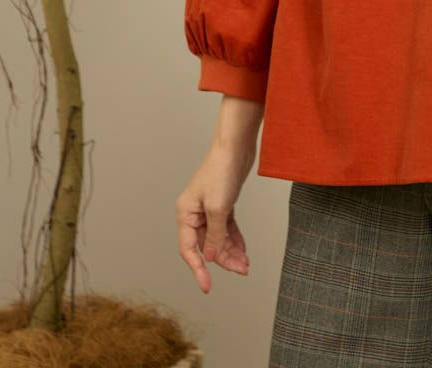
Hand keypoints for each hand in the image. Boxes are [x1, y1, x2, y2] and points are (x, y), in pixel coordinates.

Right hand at [176, 137, 256, 292]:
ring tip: (245, 263)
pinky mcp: (223, 203)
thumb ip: (214, 234)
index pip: (188, 249)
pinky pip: (226, 228)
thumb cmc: (222, 170)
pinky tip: (243, 250)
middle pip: (206, 245)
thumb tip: (210, 257)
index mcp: (185, 213)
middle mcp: (194, 212)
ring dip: (231, 251)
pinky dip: (234, 239)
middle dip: (224, 259)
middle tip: (242, 270)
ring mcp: (209, 208)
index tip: (207, 286)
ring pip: (218, 238)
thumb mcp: (219, 207)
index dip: (198, 269)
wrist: (237, 146)